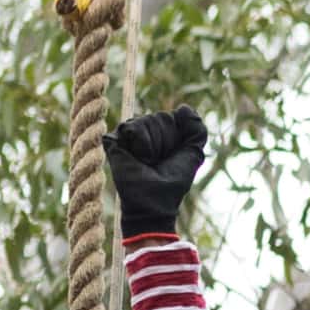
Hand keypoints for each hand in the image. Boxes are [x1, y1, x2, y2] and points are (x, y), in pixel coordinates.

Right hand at [108, 103, 211, 237]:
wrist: (154, 202)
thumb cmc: (171, 182)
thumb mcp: (192, 153)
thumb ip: (196, 130)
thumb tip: (183, 107)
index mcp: (160, 132)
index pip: (173, 116)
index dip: (177, 138)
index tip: (172, 157)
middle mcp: (142, 130)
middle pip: (161, 116)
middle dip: (166, 141)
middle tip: (158, 161)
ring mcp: (126, 135)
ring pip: (146, 120)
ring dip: (154, 145)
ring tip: (147, 161)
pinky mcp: (113, 141)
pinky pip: (132, 128)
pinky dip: (141, 144)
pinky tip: (137, 158)